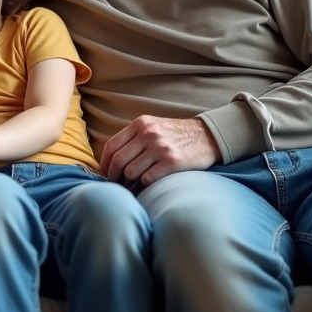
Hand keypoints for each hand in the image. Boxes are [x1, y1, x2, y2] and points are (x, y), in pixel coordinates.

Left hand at [100, 115, 221, 188]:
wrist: (208, 136)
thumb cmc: (176, 135)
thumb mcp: (153, 126)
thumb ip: (133, 137)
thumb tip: (111, 159)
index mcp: (140, 124)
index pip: (111, 146)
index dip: (104, 163)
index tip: (105, 174)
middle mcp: (149, 133)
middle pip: (118, 161)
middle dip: (113, 177)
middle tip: (115, 185)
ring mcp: (160, 147)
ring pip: (131, 172)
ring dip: (128, 184)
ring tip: (131, 188)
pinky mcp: (172, 162)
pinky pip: (147, 179)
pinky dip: (143, 186)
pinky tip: (146, 187)